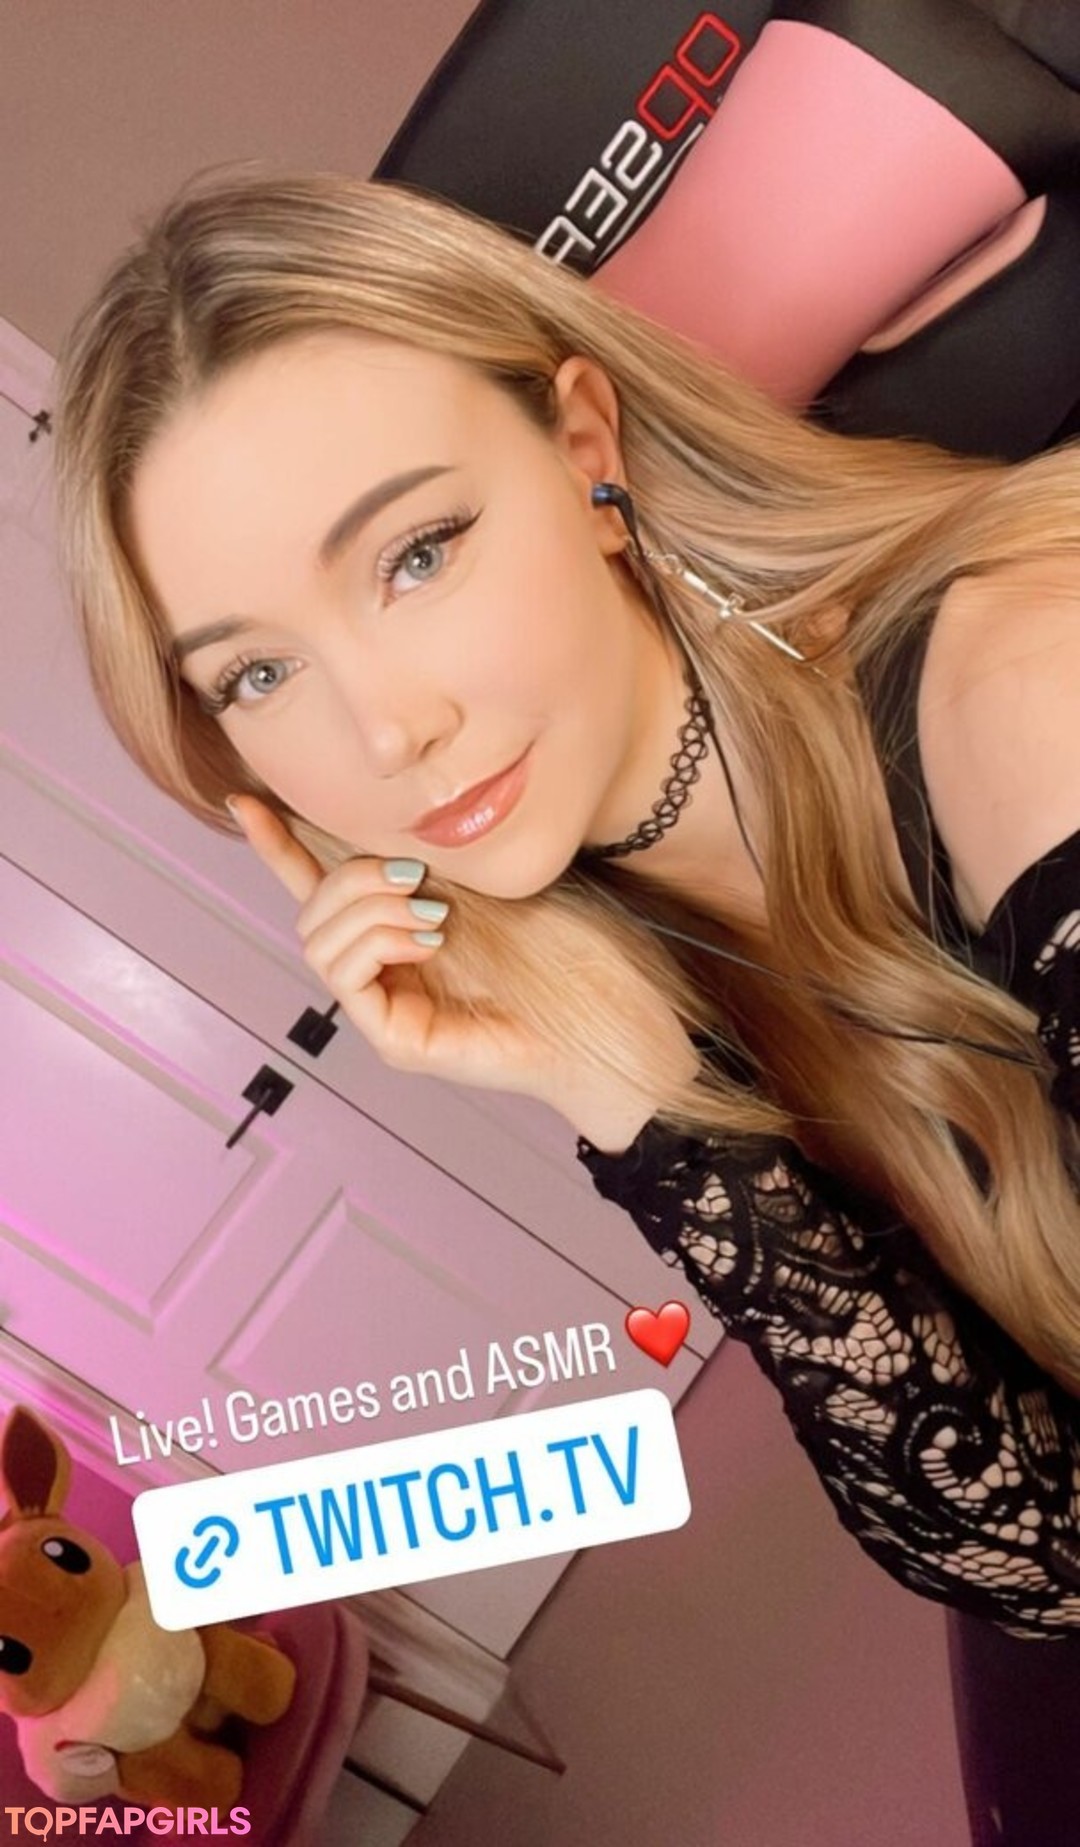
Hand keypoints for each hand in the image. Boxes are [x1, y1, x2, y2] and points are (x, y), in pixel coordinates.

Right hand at [229, 794, 698, 1148]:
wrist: (614, 1018)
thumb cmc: (570, 952)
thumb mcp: (491, 879)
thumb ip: (434, 857)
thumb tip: (390, 821)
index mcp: (400, 929)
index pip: (319, 887)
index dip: (278, 847)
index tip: (243, 801)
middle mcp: (384, 970)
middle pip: (310, 911)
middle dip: (348, 875)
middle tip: (416, 875)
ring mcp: (387, 1008)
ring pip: (318, 940)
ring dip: (366, 906)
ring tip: (430, 909)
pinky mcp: (395, 1040)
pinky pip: (344, 976)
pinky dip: (376, 941)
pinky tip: (426, 935)